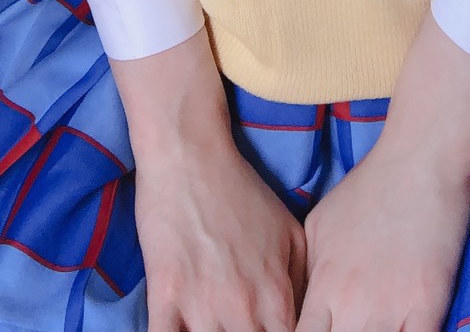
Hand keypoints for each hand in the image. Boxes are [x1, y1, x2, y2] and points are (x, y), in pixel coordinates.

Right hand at [134, 124, 307, 331]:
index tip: (269, 331)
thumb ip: (300, 281)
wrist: (190, 155)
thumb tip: (305, 317)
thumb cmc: (240, 190)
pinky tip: (179, 328)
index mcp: (276, 294)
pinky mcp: (165, 296)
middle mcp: (244, 308)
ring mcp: (203, 305)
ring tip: (212, 326)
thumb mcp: (290, 231)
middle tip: (236, 326)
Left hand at [295, 130, 469, 331]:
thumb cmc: (368, 188)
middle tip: (346, 328)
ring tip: (372, 328)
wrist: (420, 161)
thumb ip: (308, 270)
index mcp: (324, 283)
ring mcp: (391, 309)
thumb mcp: (319, 224)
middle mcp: (352, 304)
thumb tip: (301, 301)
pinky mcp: (428, 307)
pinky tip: (401, 331)